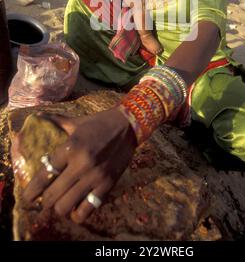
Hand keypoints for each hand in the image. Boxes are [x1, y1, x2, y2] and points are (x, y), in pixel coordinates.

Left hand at [23, 108, 136, 223]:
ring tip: (60, 202)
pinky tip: (76, 206)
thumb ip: (56, 122)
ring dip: (60, 208)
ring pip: (66, 207)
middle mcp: (82, 164)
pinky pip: (87, 210)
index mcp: (70, 147)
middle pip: (52, 196)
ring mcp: (95, 177)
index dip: (32, 190)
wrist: (128, 125)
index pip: (44, 174)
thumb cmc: (98, 123)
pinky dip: (78, 213)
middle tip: (44, 200)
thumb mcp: (75, 122)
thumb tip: (38, 118)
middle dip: (44, 201)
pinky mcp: (108, 185)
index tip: (29, 196)